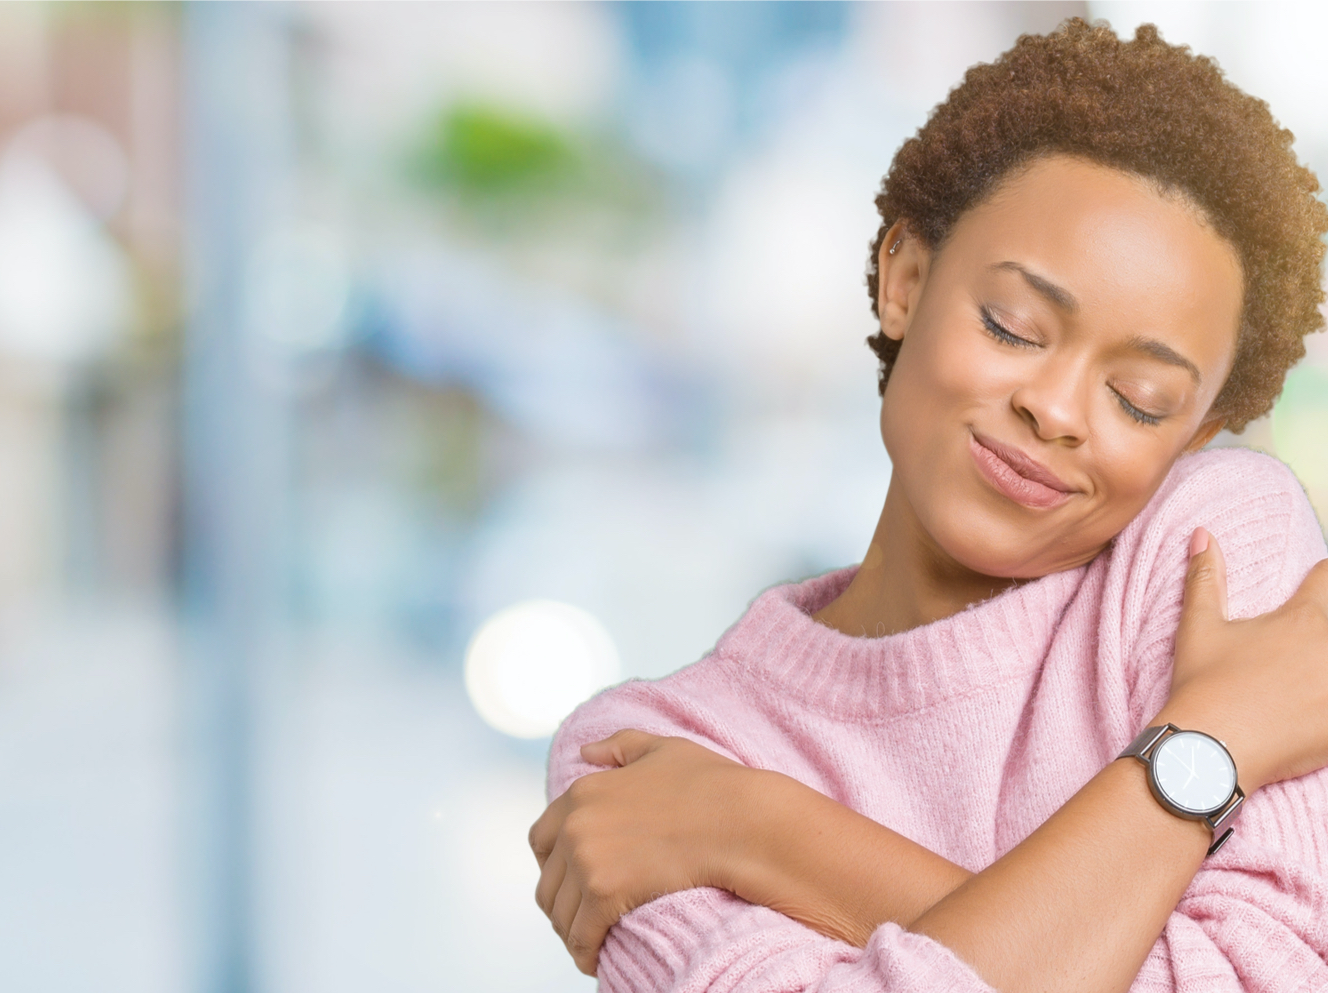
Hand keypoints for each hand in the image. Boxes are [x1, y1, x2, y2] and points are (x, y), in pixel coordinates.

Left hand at [528, 730, 753, 974]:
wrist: (740, 820)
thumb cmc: (711, 785)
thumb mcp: (661, 749)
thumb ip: (619, 746)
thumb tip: (586, 752)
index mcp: (582, 791)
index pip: (540, 839)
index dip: (552, 865)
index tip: (571, 882)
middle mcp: (575, 824)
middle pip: (548, 882)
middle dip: (562, 904)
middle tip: (583, 919)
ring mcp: (586, 858)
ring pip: (560, 914)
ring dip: (572, 931)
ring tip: (591, 942)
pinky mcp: (603, 893)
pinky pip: (580, 935)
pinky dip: (584, 952)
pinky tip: (596, 959)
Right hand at [1162, 528, 1327, 790]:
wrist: (1211, 751)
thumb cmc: (1204, 686)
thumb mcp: (1199, 627)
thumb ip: (1205, 577)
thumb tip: (1202, 533)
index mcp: (1302, 618)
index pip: (1327, 576)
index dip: (1323, 577)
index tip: (1317, 584)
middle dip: (1324, 622)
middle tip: (1306, 645)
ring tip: (1315, 674)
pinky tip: (1322, 705)